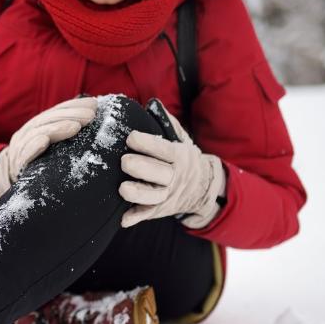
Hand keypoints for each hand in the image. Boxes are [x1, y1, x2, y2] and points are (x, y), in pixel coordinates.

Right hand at [0, 96, 96, 197]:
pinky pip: (24, 155)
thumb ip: (67, 134)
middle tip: (90, 116)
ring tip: (76, 127)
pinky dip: (34, 146)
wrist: (15, 183)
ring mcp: (20, 148)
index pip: (56, 112)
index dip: (73, 106)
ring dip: (57, 128)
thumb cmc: (40, 164)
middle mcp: (27, 133)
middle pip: (48, 120)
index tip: (93, 105)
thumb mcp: (53, 147)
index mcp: (37, 126)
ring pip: (37, 133)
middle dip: (70, 115)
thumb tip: (93, 120)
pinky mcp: (17, 165)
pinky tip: (44, 141)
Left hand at [118, 102, 225, 228]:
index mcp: (179, 157)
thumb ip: (167, 124)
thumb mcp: (181, 140)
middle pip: (160, 174)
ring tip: (122, 189)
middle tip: (124, 162)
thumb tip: (152, 104)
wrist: (202, 188)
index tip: (131, 137)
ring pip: (154, 197)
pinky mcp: (159, 209)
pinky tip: (123, 219)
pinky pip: (148, 214)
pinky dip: (136, 218)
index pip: (164, 150)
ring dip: (138, 194)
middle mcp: (174, 177)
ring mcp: (167, 195)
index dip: (148, 144)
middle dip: (142, 168)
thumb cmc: (183, 159)